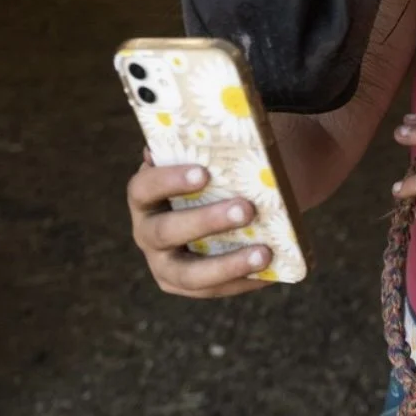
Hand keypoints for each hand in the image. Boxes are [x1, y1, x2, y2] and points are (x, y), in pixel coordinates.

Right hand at [127, 152, 271, 297]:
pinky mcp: (188, 286)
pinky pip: (215, 290)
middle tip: (246, 209)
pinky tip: (272, 270)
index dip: (169, 181)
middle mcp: (147, 232)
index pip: (143, 188)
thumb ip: (209, 145)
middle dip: (205, 221)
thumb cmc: (214, 172)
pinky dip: (244, 280)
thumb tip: (225, 125)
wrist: (224, 200)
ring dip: (227, 264)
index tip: (204, 172)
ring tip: (264, 253)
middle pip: (165, 232)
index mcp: (144, 196)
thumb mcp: (211, 156)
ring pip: (190, 273)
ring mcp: (164, 264)